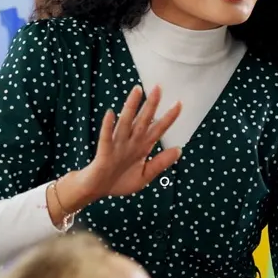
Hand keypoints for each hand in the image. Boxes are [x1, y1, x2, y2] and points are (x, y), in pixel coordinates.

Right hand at [50, 86, 181, 219]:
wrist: (98, 190)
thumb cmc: (119, 182)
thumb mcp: (145, 175)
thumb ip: (160, 163)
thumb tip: (179, 149)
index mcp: (141, 147)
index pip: (157, 130)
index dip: (168, 118)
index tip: (179, 104)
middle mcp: (130, 142)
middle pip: (142, 121)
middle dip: (151, 105)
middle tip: (158, 87)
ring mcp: (117, 146)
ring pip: (125, 123)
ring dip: (130, 107)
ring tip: (137, 91)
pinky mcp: (104, 153)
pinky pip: (106, 138)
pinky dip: (108, 127)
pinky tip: (111, 114)